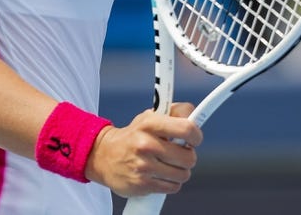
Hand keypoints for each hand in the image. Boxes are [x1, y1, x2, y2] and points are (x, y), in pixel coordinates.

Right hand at [84, 102, 202, 196]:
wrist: (104, 156)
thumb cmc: (135, 135)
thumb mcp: (150, 117)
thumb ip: (174, 114)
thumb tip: (196, 116)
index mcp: (150, 123)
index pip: (186, 129)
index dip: (196, 136)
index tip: (194, 139)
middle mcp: (146, 144)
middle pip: (189, 157)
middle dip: (188, 156)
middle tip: (179, 153)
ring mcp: (144, 166)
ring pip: (183, 174)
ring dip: (180, 171)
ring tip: (167, 164)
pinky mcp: (142, 184)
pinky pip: (173, 187)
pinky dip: (170, 182)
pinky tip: (160, 174)